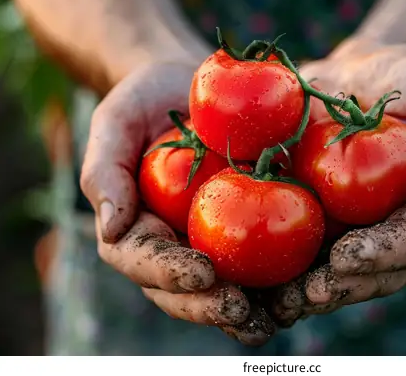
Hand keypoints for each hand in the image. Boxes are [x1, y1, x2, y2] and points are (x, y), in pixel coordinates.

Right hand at [80, 61, 274, 345]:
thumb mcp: (116, 122)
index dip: (170, 273)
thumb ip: (105, 170)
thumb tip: (110, 230)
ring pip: (220, 290)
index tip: (203, 273)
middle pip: (182, 290)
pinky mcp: (244, 232)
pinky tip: (299, 290)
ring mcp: (207, 242)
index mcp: (135, 226)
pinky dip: (275, 283)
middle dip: (208, 305)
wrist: (190, 87)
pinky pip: (257, 264)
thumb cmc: (146, 100)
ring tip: (271, 318)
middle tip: (240, 309)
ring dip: (244, 311)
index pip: (144, 260)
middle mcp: (171, 244)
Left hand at [271, 38, 405, 325]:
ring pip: (343, 278)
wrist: (352, 77)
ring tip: (281, 302)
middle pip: (379, 274)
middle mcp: (399, 231)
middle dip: (344, 287)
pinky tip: (261, 287)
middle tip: (308, 293)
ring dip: (313, 294)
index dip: (386, 255)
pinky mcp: (325, 228)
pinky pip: (309, 258)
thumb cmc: (404, 82)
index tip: (347, 257)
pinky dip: (287, 276)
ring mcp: (361, 234)